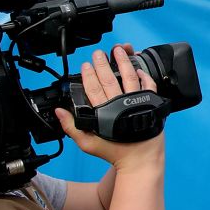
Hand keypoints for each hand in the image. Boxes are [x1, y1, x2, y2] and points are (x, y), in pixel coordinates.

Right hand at [54, 46, 163, 171]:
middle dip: (102, 64)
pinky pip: (148, 86)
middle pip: (109, 80)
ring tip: (119, 50)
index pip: (94, 89)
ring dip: (123, 62)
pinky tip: (138, 68)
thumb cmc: (114, 152)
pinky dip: (144, 76)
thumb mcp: (88, 143)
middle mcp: (120, 105)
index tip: (86, 65)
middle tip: (98, 54)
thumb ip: (72, 127)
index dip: (89, 76)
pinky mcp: (150, 104)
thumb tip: (58, 111)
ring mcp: (137, 103)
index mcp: (104, 113)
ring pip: (129, 77)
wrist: (140, 159)